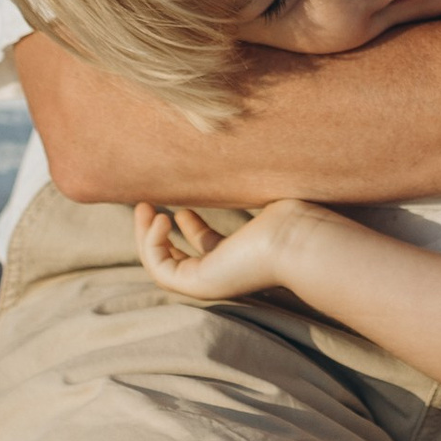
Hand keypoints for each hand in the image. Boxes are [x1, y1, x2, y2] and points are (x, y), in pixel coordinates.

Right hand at [132, 198, 339, 300]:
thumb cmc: (290, 217)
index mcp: (242, 256)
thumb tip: (249, 157)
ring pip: (161, 265)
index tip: (182, 207)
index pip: (207, 248)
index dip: (190, 228)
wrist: (297, 239)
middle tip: (147, 206)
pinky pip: (159, 268)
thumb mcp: (263, 200)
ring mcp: (209, 282)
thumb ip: (251, 188)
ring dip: (145, 237)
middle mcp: (223, 273)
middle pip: (178, 259)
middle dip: (157, 234)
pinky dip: (151, 244)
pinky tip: (160, 218)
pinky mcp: (197, 284)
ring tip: (142, 207)